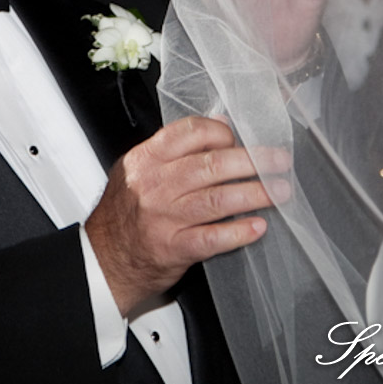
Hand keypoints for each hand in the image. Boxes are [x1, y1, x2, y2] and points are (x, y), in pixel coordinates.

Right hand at [86, 117, 291, 316]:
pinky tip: (257, 227)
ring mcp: (164, 218)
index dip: (223, 134)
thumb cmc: (126, 213)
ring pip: (217, 199)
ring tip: (278, 191)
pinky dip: (238, 232)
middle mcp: (155, 186)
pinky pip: (212, 238)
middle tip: (278, 162)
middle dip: (253, 162)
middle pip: (212, 165)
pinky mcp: (173, 248)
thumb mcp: (140, 170)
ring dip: (255, 194)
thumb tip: (219, 125)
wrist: (104, 258)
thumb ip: (176, 148)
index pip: (190, 133)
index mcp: (147, 160)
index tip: (241, 140)